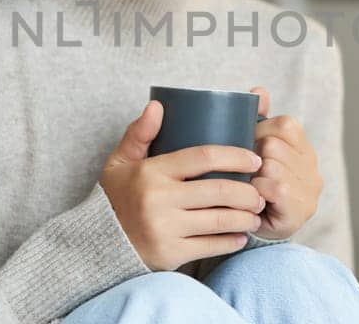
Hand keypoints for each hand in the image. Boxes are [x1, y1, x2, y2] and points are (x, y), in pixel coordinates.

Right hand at [100, 100, 268, 270]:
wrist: (98, 243)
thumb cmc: (117, 197)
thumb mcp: (120, 162)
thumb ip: (138, 133)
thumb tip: (157, 105)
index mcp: (151, 172)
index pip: (203, 157)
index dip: (235, 156)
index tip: (253, 158)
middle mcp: (159, 199)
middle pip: (219, 190)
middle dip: (248, 191)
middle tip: (260, 192)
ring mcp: (165, 228)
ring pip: (221, 219)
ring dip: (246, 217)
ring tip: (255, 212)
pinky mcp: (171, 254)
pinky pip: (212, 246)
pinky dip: (232, 241)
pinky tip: (241, 236)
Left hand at [248, 87, 321, 239]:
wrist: (257, 229)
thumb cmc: (254, 185)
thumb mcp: (256, 149)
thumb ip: (258, 118)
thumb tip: (259, 90)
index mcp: (304, 148)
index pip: (285, 124)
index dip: (260, 131)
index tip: (249, 146)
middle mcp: (312, 166)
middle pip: (274, 144)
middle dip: (252, 156)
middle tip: (245, 171)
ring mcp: (310, 189)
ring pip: (271, 164)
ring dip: (251, 176)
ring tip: (248, 186)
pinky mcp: (300, 209)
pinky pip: (272, 187)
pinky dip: (256, 191)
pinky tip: (252, 199)